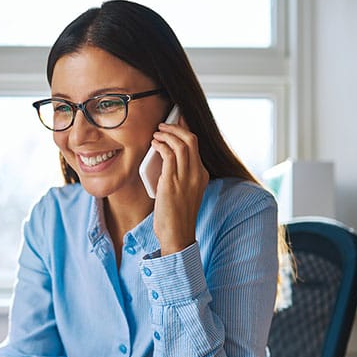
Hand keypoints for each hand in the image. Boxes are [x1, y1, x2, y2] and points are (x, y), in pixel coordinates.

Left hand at [150, 116, 209, 255]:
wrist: (177, 236)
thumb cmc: (176, 216)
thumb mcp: (184, 192)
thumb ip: (179, 175)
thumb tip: (166, 158)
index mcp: (202, 175)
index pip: (196, 145)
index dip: (185, 130)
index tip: (176, 121)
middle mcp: (197, 174)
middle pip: (191, 139)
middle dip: (176, 127)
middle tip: (164, 125)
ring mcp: (186, 178)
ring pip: (181, 143)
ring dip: (167, 134)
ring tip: (157, 133)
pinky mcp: (172, 182)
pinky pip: (169, 154)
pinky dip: (161, 145)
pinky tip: (154, 144)